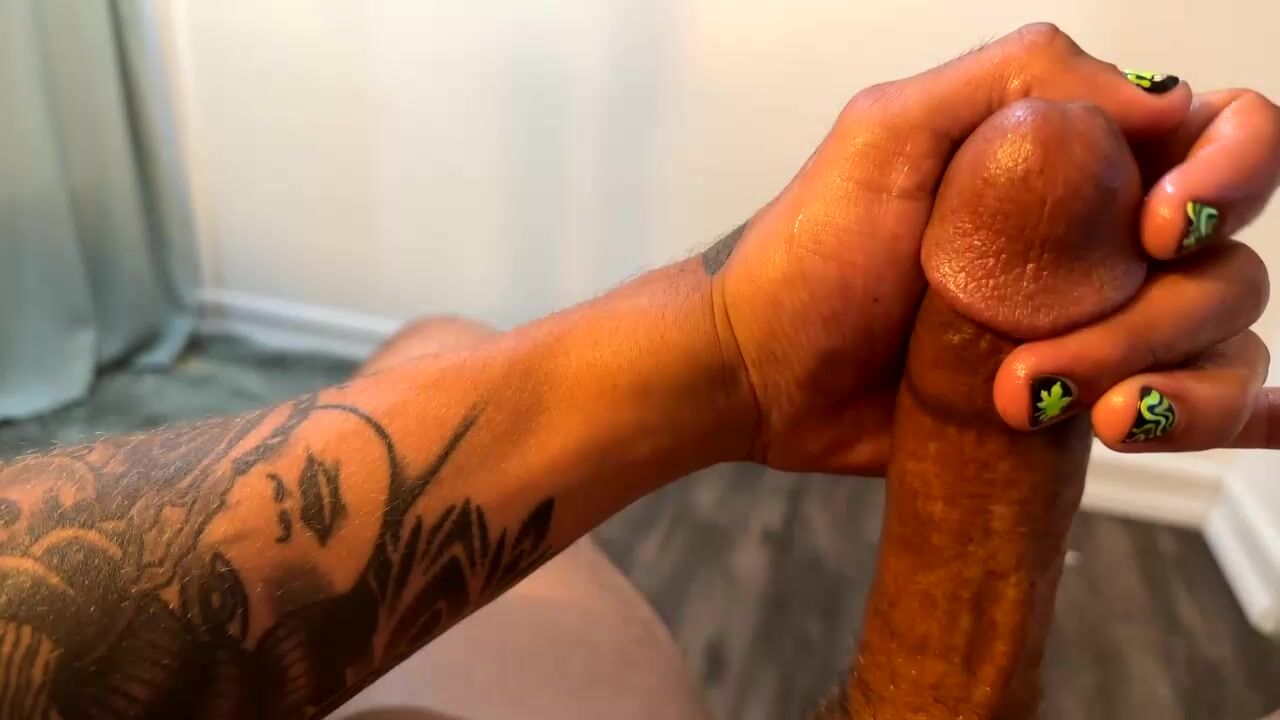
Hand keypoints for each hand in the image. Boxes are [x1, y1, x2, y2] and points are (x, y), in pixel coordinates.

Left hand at [708, 23, 1279, 473]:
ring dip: (1152, 375)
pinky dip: (1201, 417)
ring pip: (1220, 338)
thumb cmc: (808, 256)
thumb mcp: (888, 133)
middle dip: (1161, 310)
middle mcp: (1102, 233)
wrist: (761, 375)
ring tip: (1033, 400)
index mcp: (1070, 152)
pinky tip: (1130, 423)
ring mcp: (1098, 322)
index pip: (1216, 131)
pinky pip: (1199, 406)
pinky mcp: (1083, 399)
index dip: (1223, 174)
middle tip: (1050, 346)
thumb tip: (1159, 100)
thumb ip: (1019, 79)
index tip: (1150, 228)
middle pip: (1225, 256)